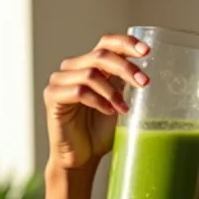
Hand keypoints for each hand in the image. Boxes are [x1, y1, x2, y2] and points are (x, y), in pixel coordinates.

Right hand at [43, 34, 150, 169]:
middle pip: (101, 55)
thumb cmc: (100, 129)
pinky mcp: (52, 96)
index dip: (126, 43)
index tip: (146, 51)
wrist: (83, 155)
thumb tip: (146, 72)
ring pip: (91, 73)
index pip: (107, 42)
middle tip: (144, 83)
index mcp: (91, 64)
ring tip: (123, 109)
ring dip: (112, 92)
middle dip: (126, 68)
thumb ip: (125, 83)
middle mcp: (74, 67)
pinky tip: (109, 112)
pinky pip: (79, 91)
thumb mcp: (119, 100)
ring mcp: (60, 81)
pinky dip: (98, 101)